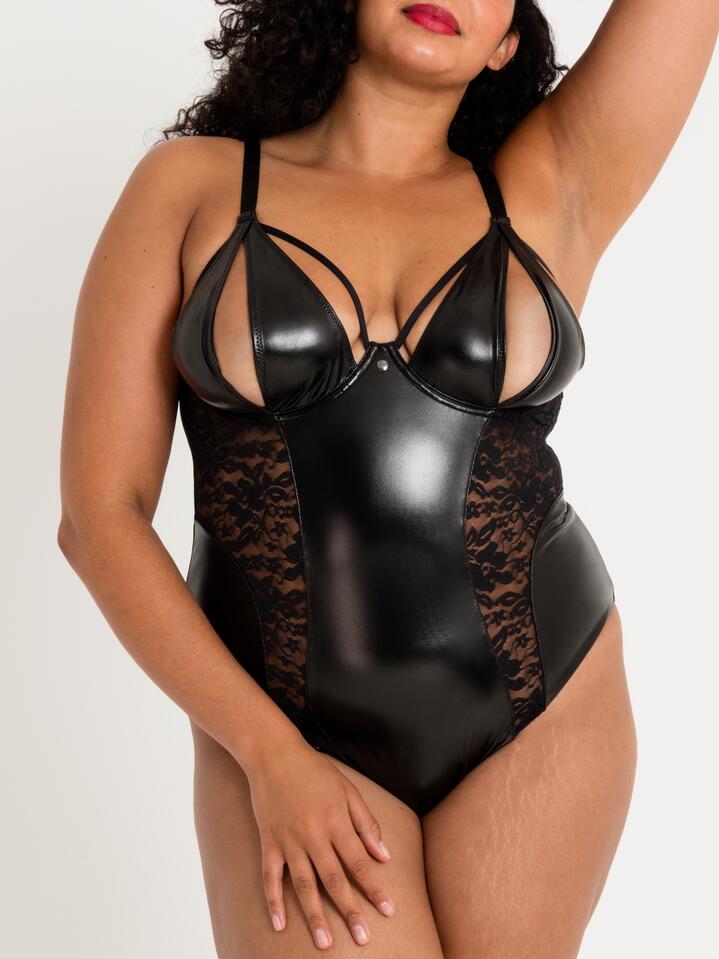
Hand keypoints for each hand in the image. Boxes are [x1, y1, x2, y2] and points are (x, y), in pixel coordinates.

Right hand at [245, 737, 394, 949]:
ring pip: (304, 885)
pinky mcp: (268, 842)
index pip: (360, 862)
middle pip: (334, 880)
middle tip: (362, 938)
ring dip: (315, 916)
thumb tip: (384, 856)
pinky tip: (281, 924)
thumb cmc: (315, 771)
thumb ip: (366, 823)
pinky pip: (270, 877)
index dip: (375, 888)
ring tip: (324, 943)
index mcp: (337, 821)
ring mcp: (289, 840)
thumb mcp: (348, 790)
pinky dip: (274, 901)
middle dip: (350, 911)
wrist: (274, 754)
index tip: (388, 910)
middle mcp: (314, 835)